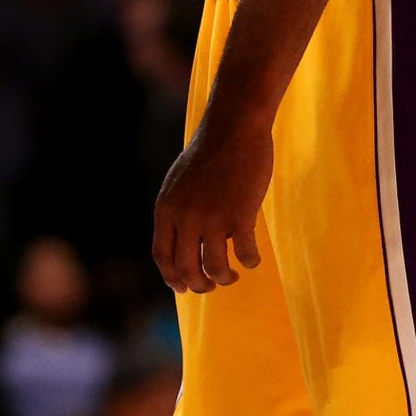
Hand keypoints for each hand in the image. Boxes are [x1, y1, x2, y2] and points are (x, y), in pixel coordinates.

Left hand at [152, 114, 271, 293]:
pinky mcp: (240, 214)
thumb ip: (177, 210)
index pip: (162, 256)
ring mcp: (212, 217)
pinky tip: (252, 257)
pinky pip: (245, 253)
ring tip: (231, 274)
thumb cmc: (210, 152)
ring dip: (224, 278)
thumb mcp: (179, 182)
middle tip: (211, 285)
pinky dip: (250, 261)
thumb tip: (182, 244)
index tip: (183, 288)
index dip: (172, 278)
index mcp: (166, 208)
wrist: (234, 127)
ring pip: (215, 268)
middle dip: (199, 285)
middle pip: (186, 269)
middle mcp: (185, 216)